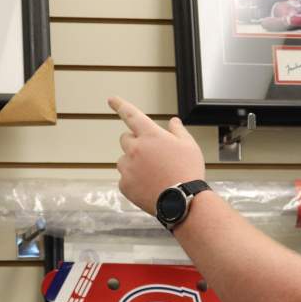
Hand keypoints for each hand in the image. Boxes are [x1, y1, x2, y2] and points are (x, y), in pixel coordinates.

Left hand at [110, 96, 203, 214]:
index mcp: (150, 135)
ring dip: (134, 163)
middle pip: (125, 139)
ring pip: (124, 160)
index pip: (131, 115)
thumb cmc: (188, 171)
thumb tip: (173, 121)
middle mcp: (135, 149)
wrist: (183, 202)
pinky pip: (125, 179)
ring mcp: (127, 168)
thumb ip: (178, 131)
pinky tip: (150, 186)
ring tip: (154, 175)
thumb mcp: (189, 146)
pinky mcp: (124, 185)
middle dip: (135, 143)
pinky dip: (134, 181)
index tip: (111, 99)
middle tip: (152, 155)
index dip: (120, 105)